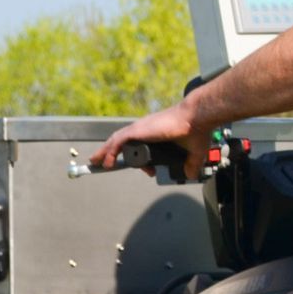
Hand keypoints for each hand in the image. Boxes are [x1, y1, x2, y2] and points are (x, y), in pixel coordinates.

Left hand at [90, 103, 212, 180]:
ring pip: (116, 141)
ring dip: (105, 152)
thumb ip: (191, 164)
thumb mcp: (194, 152)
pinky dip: (110, 152)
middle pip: (123, 142)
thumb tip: (190, 175)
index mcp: (156, 132)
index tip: (148, 170)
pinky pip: (117, 143)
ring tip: (96, 162)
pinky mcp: (136, 131)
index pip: (140, 145)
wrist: (196, 118)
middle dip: (113, 153)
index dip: (140, 160)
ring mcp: (139, 130)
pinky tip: (107, 163)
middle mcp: (145, 129)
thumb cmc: (196, 130)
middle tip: (107, 164)